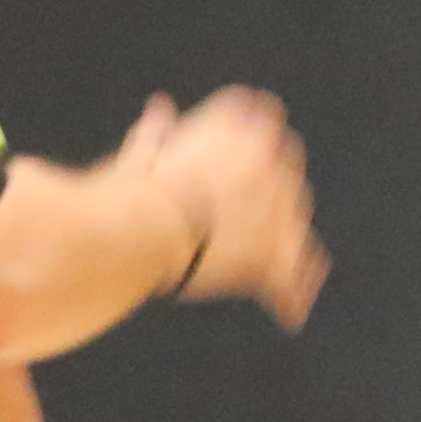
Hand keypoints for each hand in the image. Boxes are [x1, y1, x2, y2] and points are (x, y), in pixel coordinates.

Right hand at [141, 85, 323, 327]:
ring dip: (289, 240)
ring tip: (277, 266)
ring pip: (295, 222)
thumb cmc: (125, 190)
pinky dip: (290, 296)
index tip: (248, 164)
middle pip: (287, 172)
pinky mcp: (275, 251)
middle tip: (254, 219)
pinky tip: (289, 315)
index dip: (259, 148)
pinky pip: (293, 277)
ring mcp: (276, 203)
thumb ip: (160, 131)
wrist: (134, 229)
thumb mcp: (143, 152)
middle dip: (275, 194)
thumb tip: (161, 106)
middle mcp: (266, 156)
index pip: (266, 124)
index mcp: (236, 122)